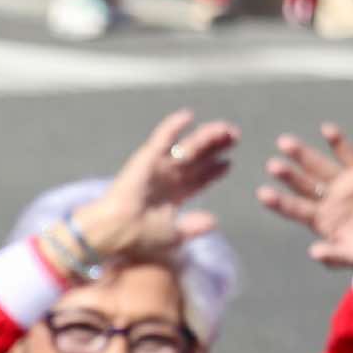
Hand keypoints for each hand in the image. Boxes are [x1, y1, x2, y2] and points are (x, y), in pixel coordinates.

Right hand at [71, 110, 238, 258]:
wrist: (118, 230)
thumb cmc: (141, 237)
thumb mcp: (174, 236)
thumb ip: (194, 227)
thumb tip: (213, 222)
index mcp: (174, 196)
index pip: (199, 179)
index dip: (215, 170)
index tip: (228, 163)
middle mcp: (168, 178)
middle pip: (198, 159)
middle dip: (216, 147)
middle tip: (234, 136)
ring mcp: (158, 167)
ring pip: (188, 146)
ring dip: (207, 135)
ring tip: (226, 128)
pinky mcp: (148, 158)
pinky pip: (163, 138)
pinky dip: (174, 125)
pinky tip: (189, 115)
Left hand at [258, 124, 352, 267]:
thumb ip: (336, 255)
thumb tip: (314, 252)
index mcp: (322, 220)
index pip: (296, 210)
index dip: (280, 202)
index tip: (262, 194)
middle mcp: (328, 200)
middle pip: (303, 185)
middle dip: (288, 175)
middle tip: (272, 165)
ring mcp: (343, 184)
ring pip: (319, 167)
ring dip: (303, 155)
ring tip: (284, 142)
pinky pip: (348, 155)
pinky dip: (338, 142)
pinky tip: (326, 128)